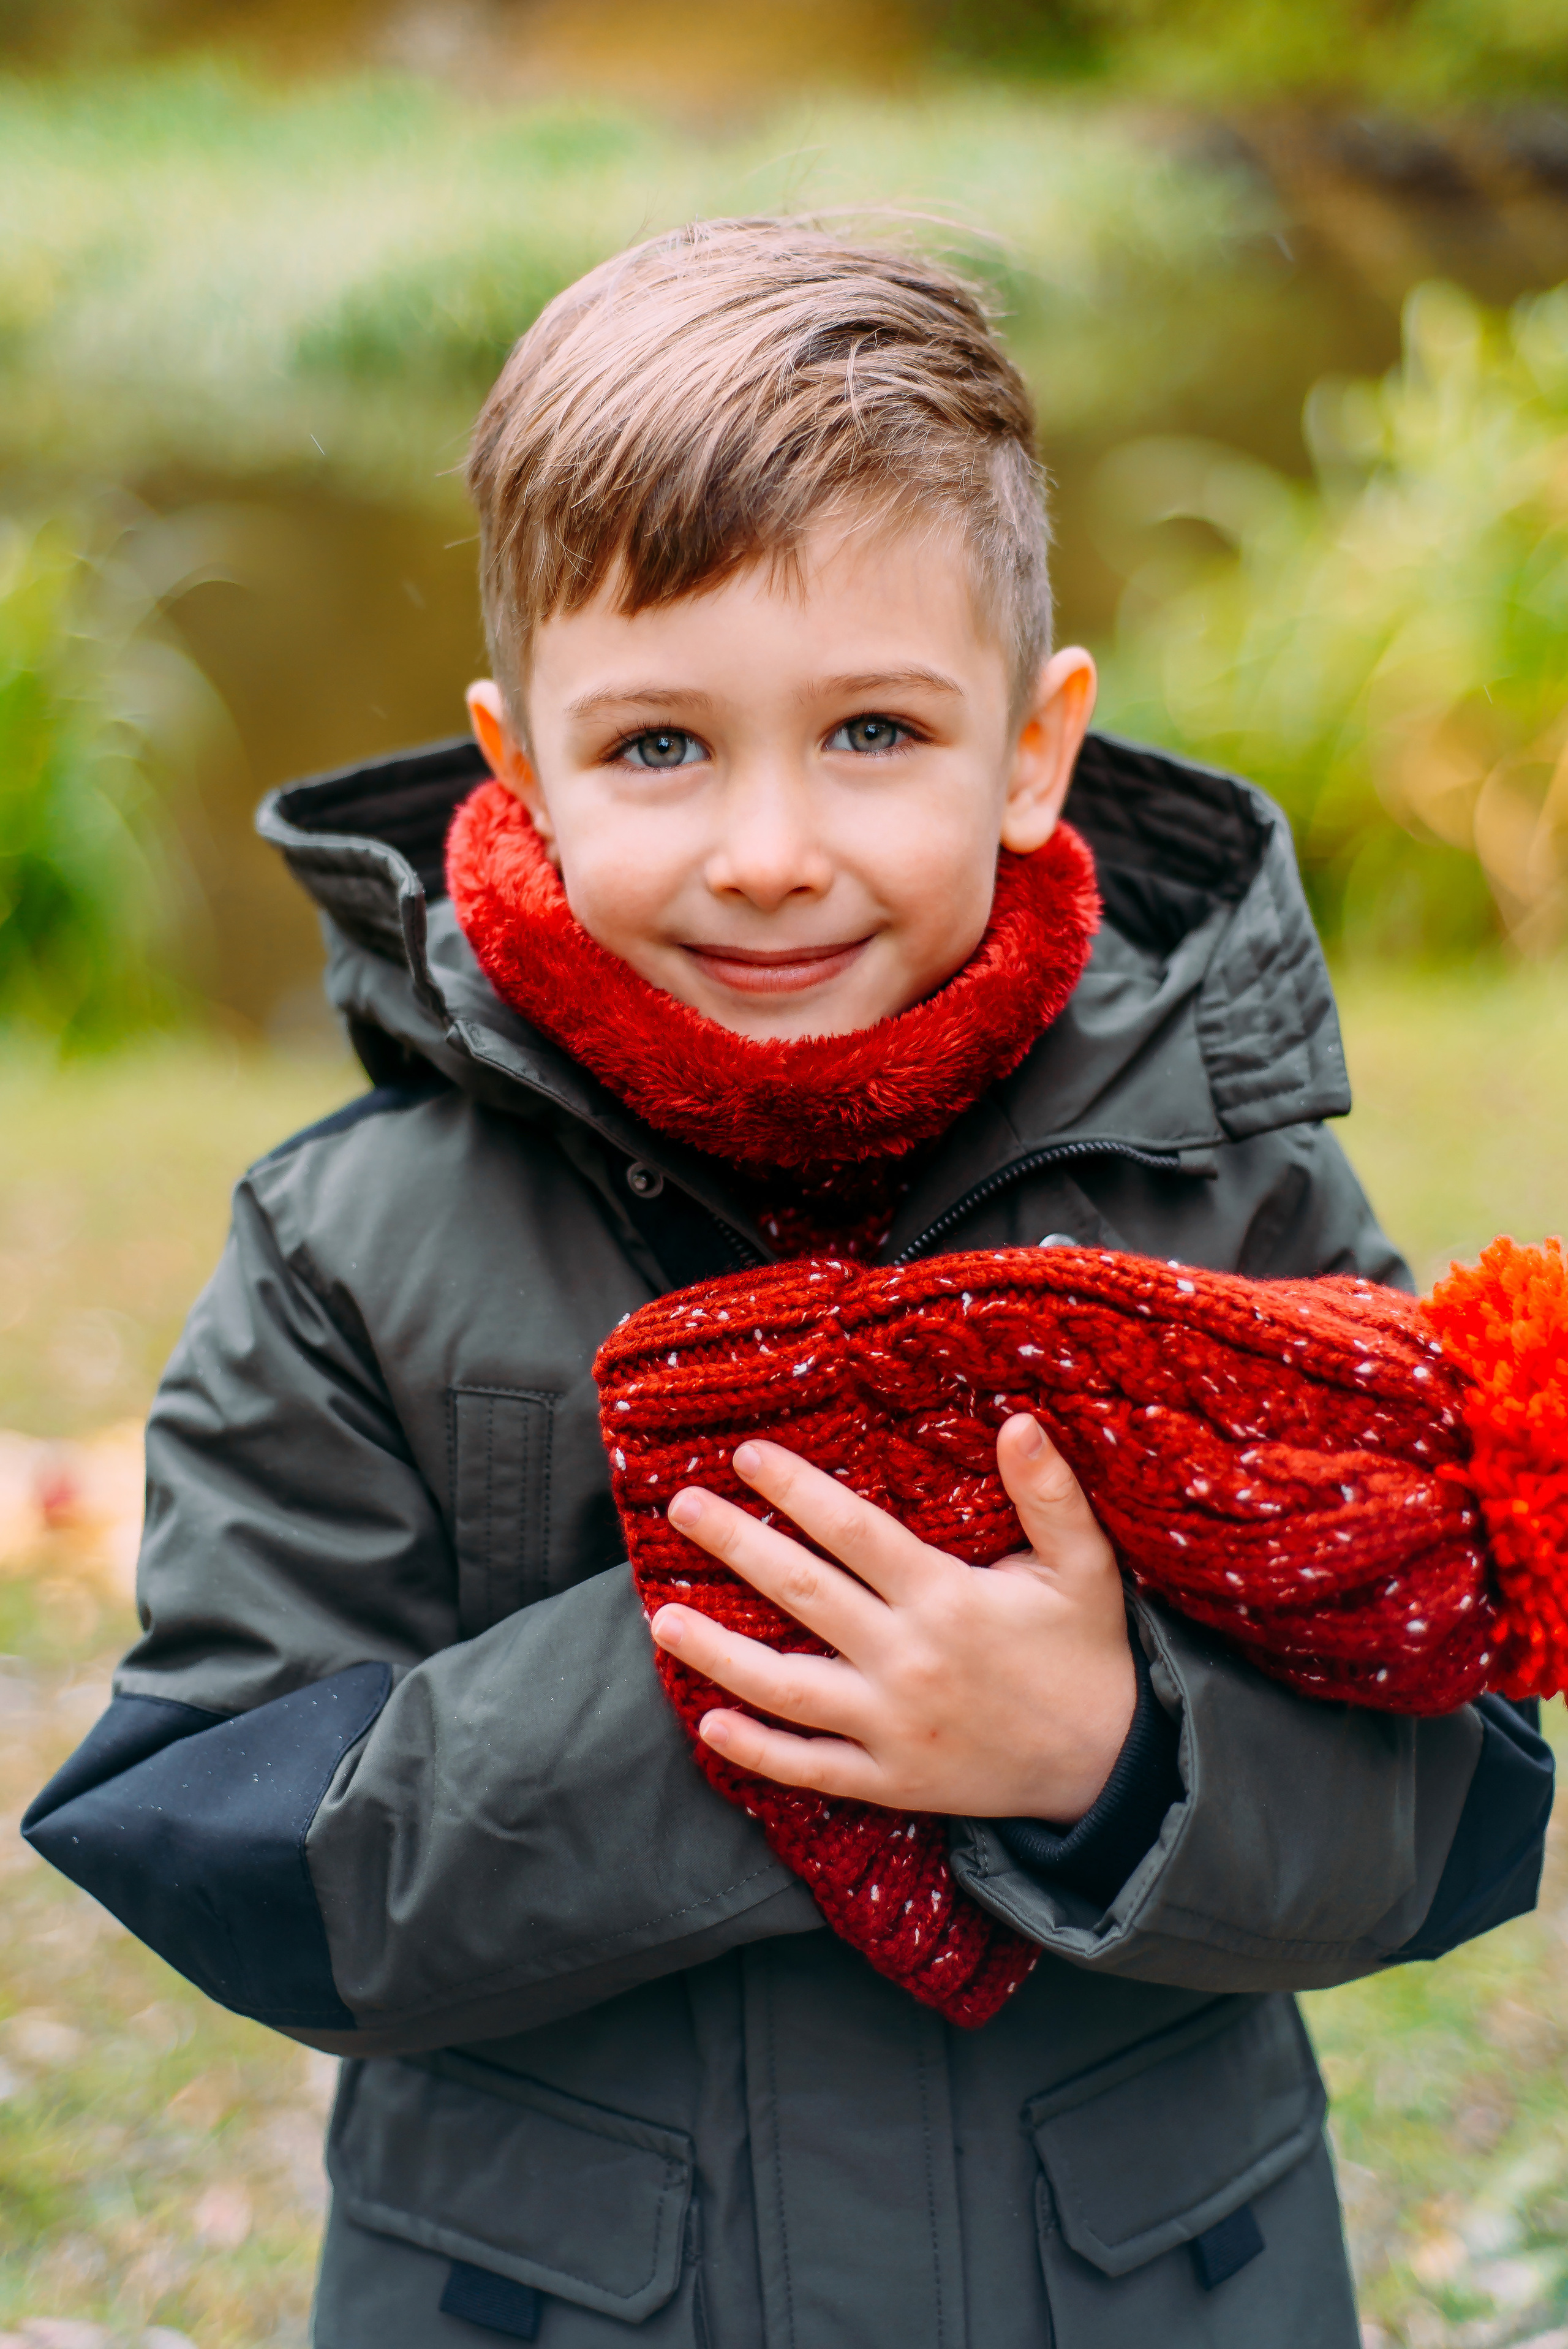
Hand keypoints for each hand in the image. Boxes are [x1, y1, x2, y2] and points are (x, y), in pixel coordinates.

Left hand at [649, 1415, 1136, 1822]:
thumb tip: (1019, 1421)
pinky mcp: (888, 1779)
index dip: (795, 1491)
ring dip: (717, 1653)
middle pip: (802, 1593)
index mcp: (946, 1600)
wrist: (1109, 1767)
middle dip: (735, 1547)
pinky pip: (809, 1767)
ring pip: (784, 1686)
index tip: (745, 1457)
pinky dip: (756, 1751)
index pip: (852, 1533)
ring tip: (660, 1620)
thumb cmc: (1087, 1653)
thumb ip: (1049, 1494)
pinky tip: (708, 1725)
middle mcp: (908, 1661)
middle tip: (680, 1508)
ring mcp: (892, 1727)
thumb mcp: (1084, 1567)